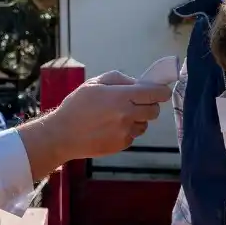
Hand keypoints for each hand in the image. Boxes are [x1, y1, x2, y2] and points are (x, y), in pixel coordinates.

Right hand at [16, 71, 169, 180]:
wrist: (63, 134)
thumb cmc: (77, 106)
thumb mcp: (95, 83)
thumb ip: (119, 79)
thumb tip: (138, 83)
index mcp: (121, 97)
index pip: (155, 94)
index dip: (162, 92)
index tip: (162, 92)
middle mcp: (127, 115)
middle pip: (154, 111)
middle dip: (150, 105)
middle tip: (137, 103)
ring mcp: (125, 132)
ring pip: (144, 125)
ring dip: (138, 120)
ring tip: (118, 117)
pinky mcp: (122, 145)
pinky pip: (133, 136)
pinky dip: (127, 131)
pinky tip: (110, 128)